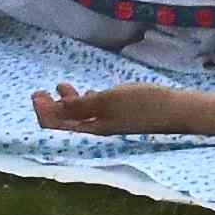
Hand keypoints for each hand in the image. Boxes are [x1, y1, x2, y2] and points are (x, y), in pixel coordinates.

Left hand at [29, 80, 214, 137]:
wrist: (177, 110)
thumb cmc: (143, 103)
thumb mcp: (107, 100)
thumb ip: (80, 105)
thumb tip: (53, 109)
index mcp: (91, 128)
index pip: (58, 126)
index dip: (43, 112)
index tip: (36, 94)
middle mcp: (97, 129)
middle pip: (66, 122)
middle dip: (50, 108)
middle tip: (39, 91)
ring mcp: (109, 123)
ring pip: (80, 116)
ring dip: (66, 103)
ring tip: (60, 86)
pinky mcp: (121, 116)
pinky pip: (94, 112)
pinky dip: (83, 102)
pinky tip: (85, 92)